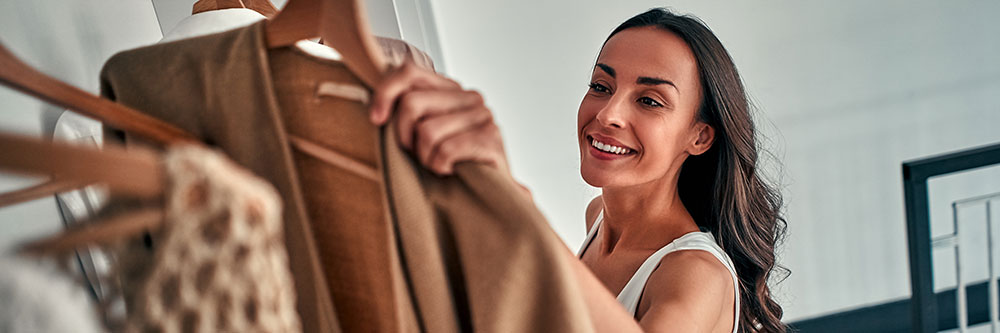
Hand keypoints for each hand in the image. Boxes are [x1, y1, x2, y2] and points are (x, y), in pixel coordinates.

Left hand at [369, 62, 509, 176]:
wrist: (487, 195)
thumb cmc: (450, 164)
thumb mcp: (421, 134)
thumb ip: (406, 113)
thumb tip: (376, 109)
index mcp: (451, 89)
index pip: (409, 72)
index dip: (385, 93)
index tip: (377, 119)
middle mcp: (469, 97)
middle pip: (412, 103)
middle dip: (404, 136)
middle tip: (416, 154)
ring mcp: (483, 116)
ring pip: (427, 130)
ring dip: (425, 157)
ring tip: (437, 164)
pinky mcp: (490, 138)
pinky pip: (446, 149)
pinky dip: (440, 166)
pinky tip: (450, 170)